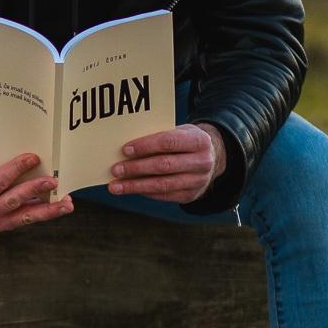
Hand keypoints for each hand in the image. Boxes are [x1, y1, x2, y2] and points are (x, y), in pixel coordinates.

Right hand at [0, 152, 73, 233]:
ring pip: (24, 216)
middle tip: (53, 180)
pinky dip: (43, 212)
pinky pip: (26, 219)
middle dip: (35, 189)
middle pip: (12, 200)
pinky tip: (58, 206)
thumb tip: (12, 144)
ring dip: (47, 208)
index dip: (14, 170)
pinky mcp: (4, 227)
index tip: (32, 158)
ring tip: (66, 203)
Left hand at [108, 123, 226, 202]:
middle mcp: (202, 162)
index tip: (125, 150)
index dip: (146, 146)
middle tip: (116, 169)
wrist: (211, 157)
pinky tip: (130, 189)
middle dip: (137, 168)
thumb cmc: (185, 142)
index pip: (169, 142)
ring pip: (163, 184)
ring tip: (116, 186)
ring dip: (135, 186)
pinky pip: (165, 195)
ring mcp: (199, 181)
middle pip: (164, 165)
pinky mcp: (192, 195)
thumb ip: (158, 137)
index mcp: (199, 141)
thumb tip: (125, 149)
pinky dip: (145, 192)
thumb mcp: (178, 132)